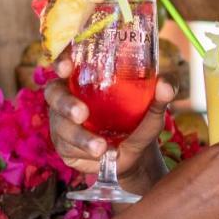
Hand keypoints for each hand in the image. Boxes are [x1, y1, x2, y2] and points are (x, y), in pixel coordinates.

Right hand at [45, 56, 176, 189]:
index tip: (65, 67)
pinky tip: (100, 157)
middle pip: (54, 93)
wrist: (135, 156)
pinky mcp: (64, 145)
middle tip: (82, 115)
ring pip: (61, 126)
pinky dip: (84, 152)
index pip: (66, 62)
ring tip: (101, 148)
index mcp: (85, 77)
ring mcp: (62, 121)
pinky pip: (66, 147)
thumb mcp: (154, 106)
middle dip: (65, 104)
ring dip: (80, 138)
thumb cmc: (139, 120)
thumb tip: (165, 85)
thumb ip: (161, 93)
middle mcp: (68, 96)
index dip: (60, 61)